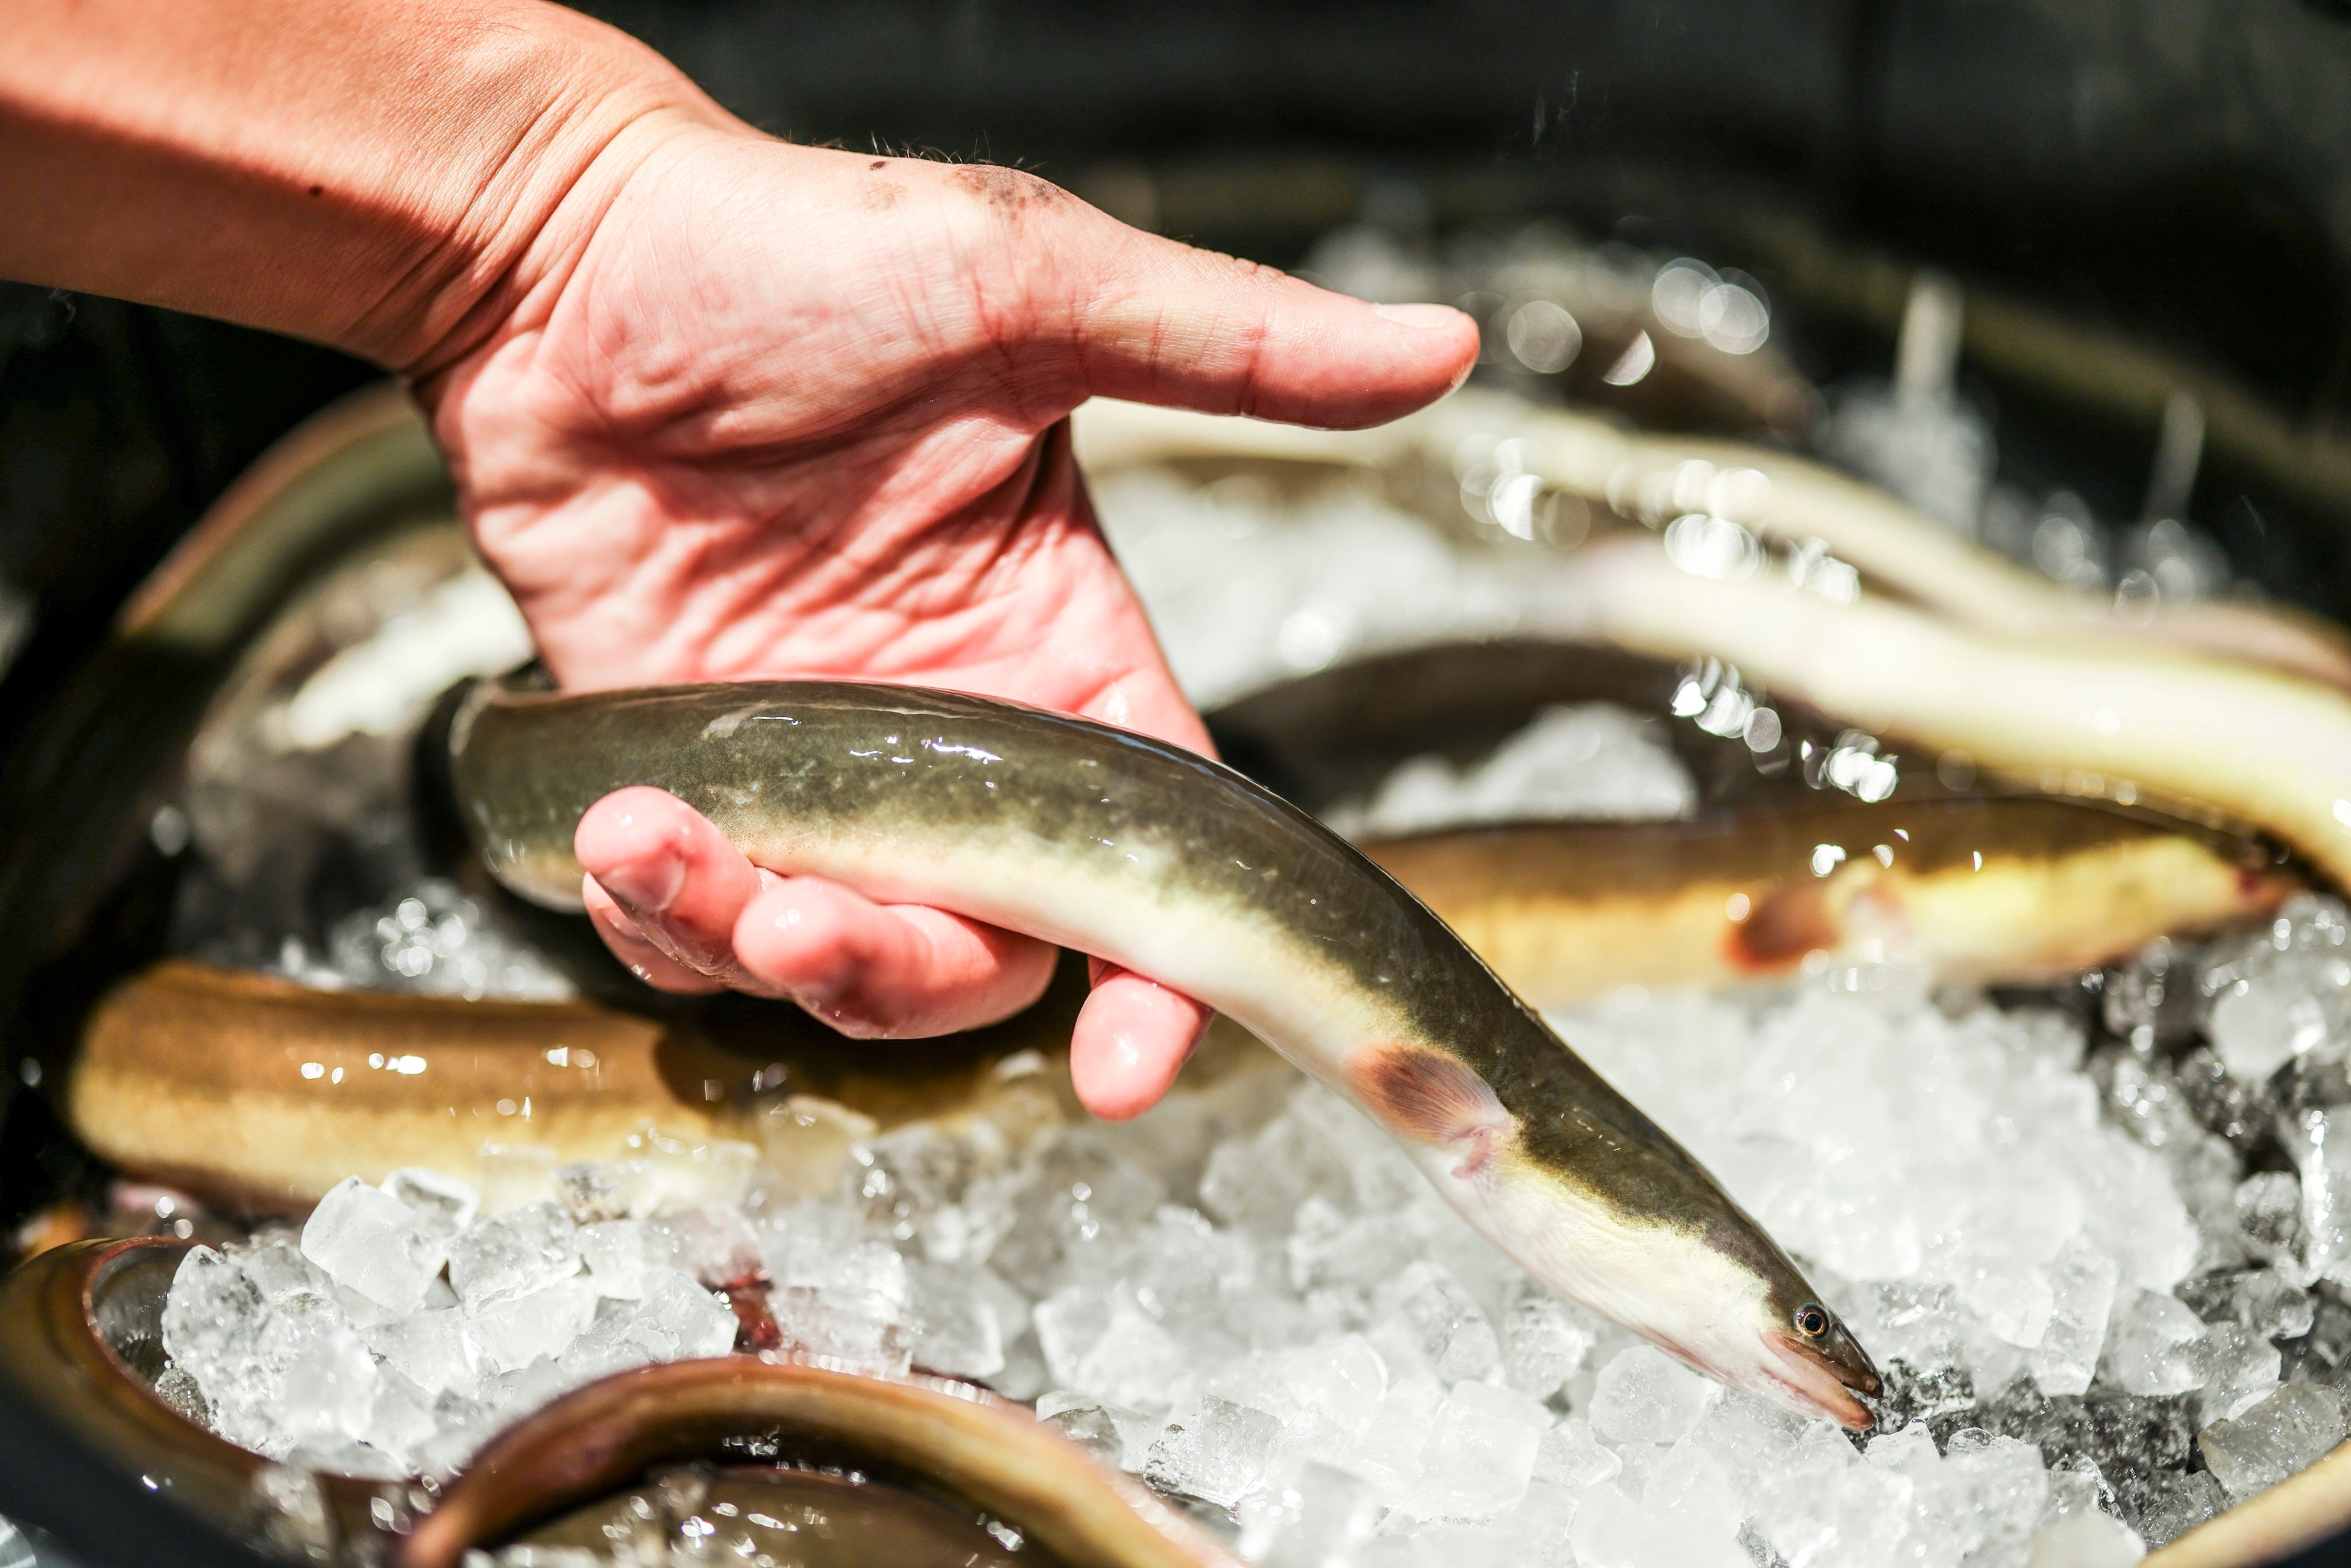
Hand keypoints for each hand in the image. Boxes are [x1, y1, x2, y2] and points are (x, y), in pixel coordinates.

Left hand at [415, 128, 1476, 1117]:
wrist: (562, 254)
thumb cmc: (798, 252)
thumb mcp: (1032, 289)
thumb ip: (1235, 349)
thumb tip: (1441, 343)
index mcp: (1061, 649)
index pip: (1148, 859)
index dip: (1157, 980)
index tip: (1127, 1071)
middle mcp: (954, 737)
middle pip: (983, 950)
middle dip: (900, 976)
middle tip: (807, 928)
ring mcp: (817, 768)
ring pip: (830, 950)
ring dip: (752, 945)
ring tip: (660, 848)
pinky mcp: (689, 772)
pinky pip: (693, 919)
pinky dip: (658, 923)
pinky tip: (619, 844)